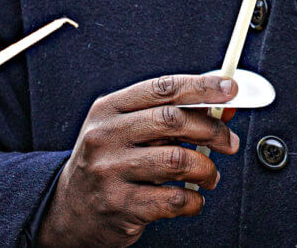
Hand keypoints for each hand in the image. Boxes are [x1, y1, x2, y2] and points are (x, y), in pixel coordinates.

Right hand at [36, 74, 240, 247]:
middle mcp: (106, 136)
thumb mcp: (125, 129)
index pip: (162, 88)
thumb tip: (219, 108)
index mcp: (109, 109)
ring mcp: (111, 171)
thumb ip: (167, 116)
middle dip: (212, 130)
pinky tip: (192, 198)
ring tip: (209, 175)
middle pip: (173, 120)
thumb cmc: (106, 163)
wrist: (69, 210)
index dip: (200, 86)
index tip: (227, 89)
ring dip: (206, 169)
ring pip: (177, 160)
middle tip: (228, 141)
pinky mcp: (120, 205)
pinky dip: (194, 200)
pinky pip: (173, 199)